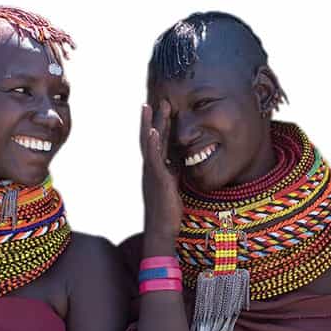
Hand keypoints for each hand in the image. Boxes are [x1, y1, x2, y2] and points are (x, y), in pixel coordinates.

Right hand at [141, 100, 181, 253]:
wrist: (162, 230)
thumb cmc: (168, 211)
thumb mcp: (173, 186)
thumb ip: (175, 172)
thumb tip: (181, 162)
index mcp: (156, 169)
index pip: (157, 143)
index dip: (159, 126)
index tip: (162, 110)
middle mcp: (151, 168)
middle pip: (151, 138)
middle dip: (154, 119)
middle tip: (157, 100)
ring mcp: (152, 173)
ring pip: (149, 144)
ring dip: (150, 124)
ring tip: (150, 106)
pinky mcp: (158, 180)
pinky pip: (154, 159)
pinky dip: (153, 144)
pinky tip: (153, 131)